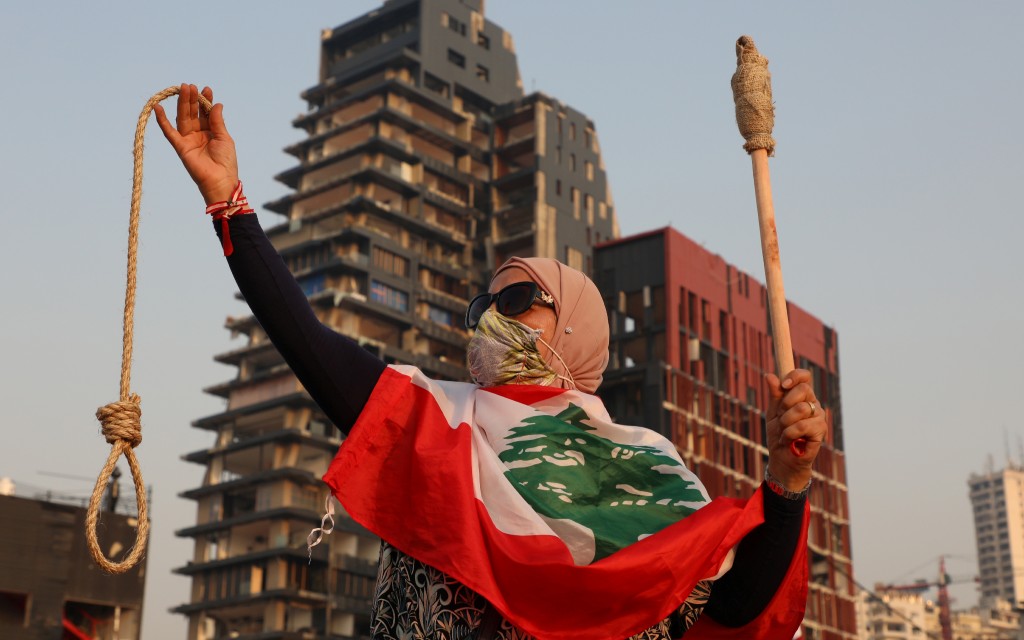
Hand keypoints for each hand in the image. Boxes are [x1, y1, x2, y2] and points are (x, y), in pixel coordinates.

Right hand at [154, 84, 237, 203]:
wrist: (220, 180)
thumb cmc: (225, 161)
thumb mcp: (224, 137)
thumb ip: (217, 121)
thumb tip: (217, 104)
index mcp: (211, 132)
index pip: (206, 113)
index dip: (206, 101)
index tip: (207, 89)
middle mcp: (198, 134)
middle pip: (193, 113)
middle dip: (192, 99)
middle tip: (191, 86)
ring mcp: (188, 139)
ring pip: (183, 118)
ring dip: (182, 103)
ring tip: (183, 88)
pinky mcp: (180, 147)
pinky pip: (169, 132)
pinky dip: (162, 120)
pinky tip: (158, 107)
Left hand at [765, 369, 826, 491]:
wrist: (782, 458)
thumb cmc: (779, 434)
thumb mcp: (773, 412)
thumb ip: (774, 394)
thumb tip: (770, 375)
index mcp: (802, 396)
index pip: (804, 376)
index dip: (794, 376)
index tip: (783, 385)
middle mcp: (814, 403)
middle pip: (803, 389)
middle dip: (785, 404)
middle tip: (781, 417)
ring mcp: (819, 416)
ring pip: (800, 408)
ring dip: (785, 422)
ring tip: (784, 431)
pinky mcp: (820, 430)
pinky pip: (801, 426)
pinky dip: (789, 434)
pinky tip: (788, 440)